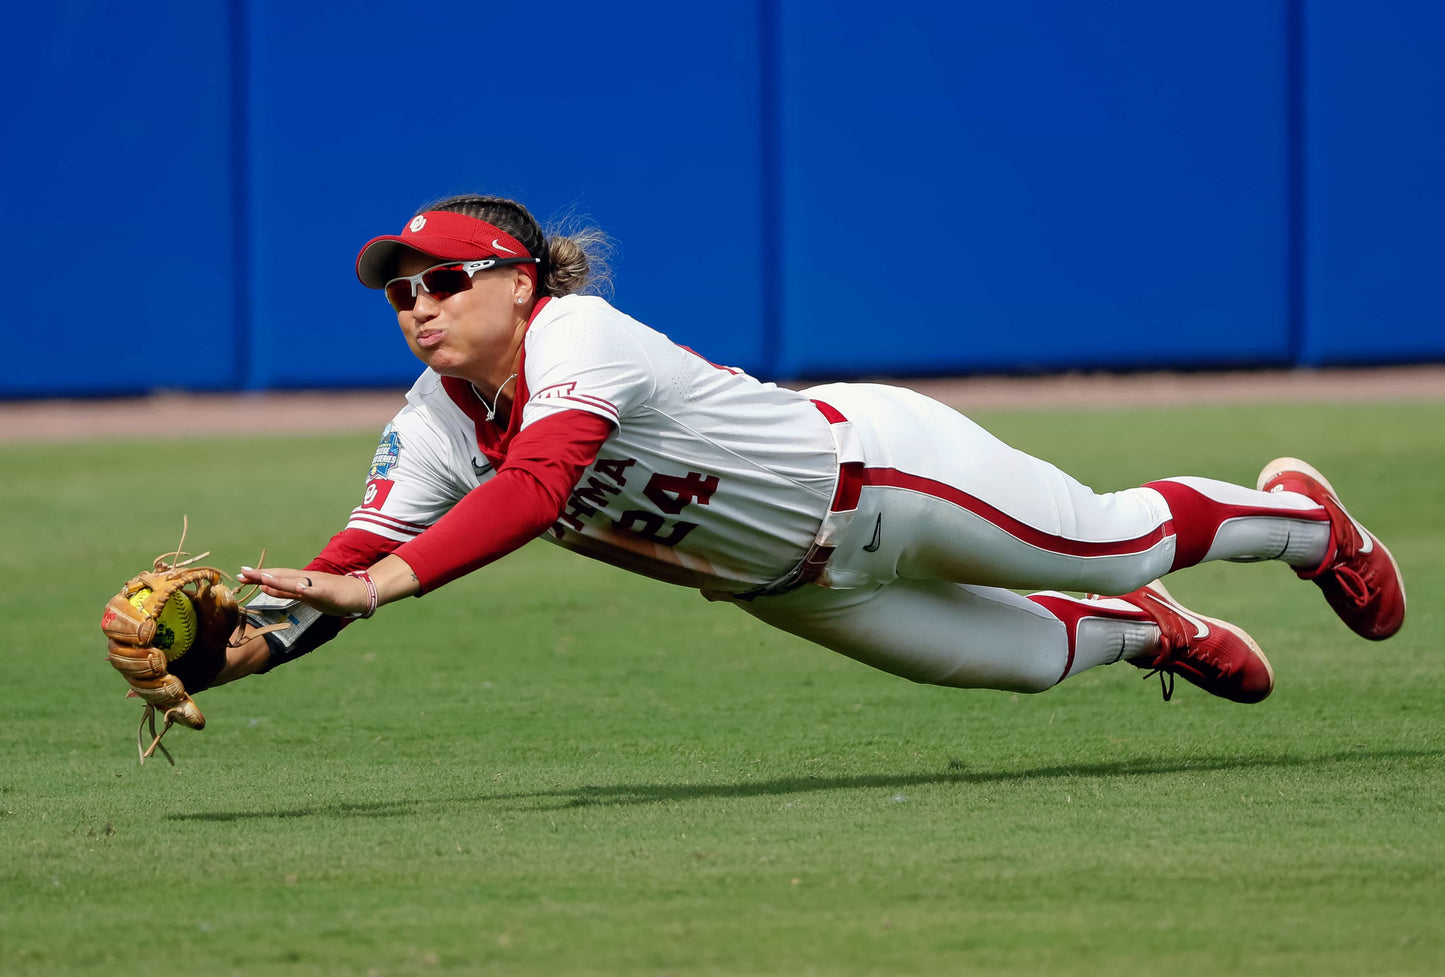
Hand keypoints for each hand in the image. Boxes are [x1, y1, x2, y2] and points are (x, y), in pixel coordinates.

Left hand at [237, 555, 419, 617]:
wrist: (361, 593)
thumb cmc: (334, 595)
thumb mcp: (306, 595)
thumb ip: (286, 591)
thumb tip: (264, 589)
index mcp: (300, 581)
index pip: (276, 577)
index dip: (259, 576)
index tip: (241, 574)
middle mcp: (307, 580)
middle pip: (282, 576)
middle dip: (262, 575)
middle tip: (243, 572)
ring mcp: (318, 585)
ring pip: (296, 582)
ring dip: (279, 579)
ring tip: (263, 578)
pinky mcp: (330, 592)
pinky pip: (316, 591)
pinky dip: (306, 589)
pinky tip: (300, 588)